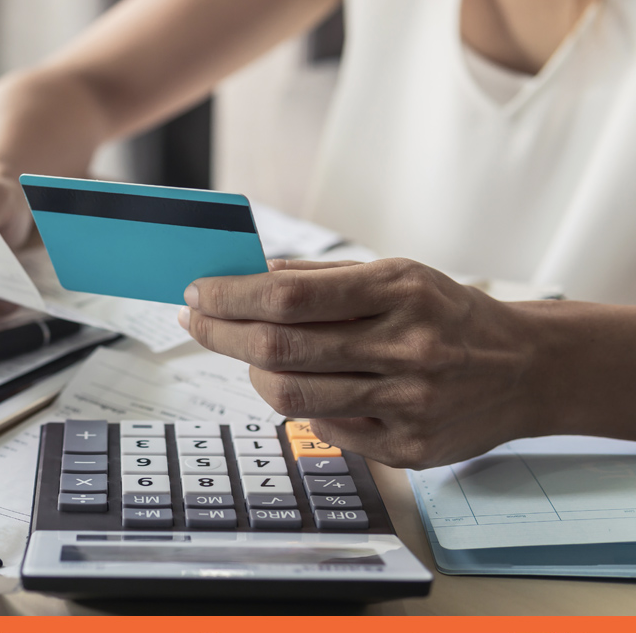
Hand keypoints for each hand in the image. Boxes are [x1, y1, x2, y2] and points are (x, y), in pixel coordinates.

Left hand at [177, 258, 550, 468]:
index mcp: (399, 291)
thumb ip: (319, 278)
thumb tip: (244, 278)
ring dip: (252, 371)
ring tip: (248, 353)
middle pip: (280, 348)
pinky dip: (300, 403)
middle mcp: (406, 348)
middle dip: (221, 333)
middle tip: (197, 320)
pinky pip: (323, 427)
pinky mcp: (408, 449)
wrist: (526, 369)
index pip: (289, 297)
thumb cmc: (446, 313)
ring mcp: (408, 405)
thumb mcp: (395, 274)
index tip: (198, 292)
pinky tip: (306, 383)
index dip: (231, 296)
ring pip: (292, 396)